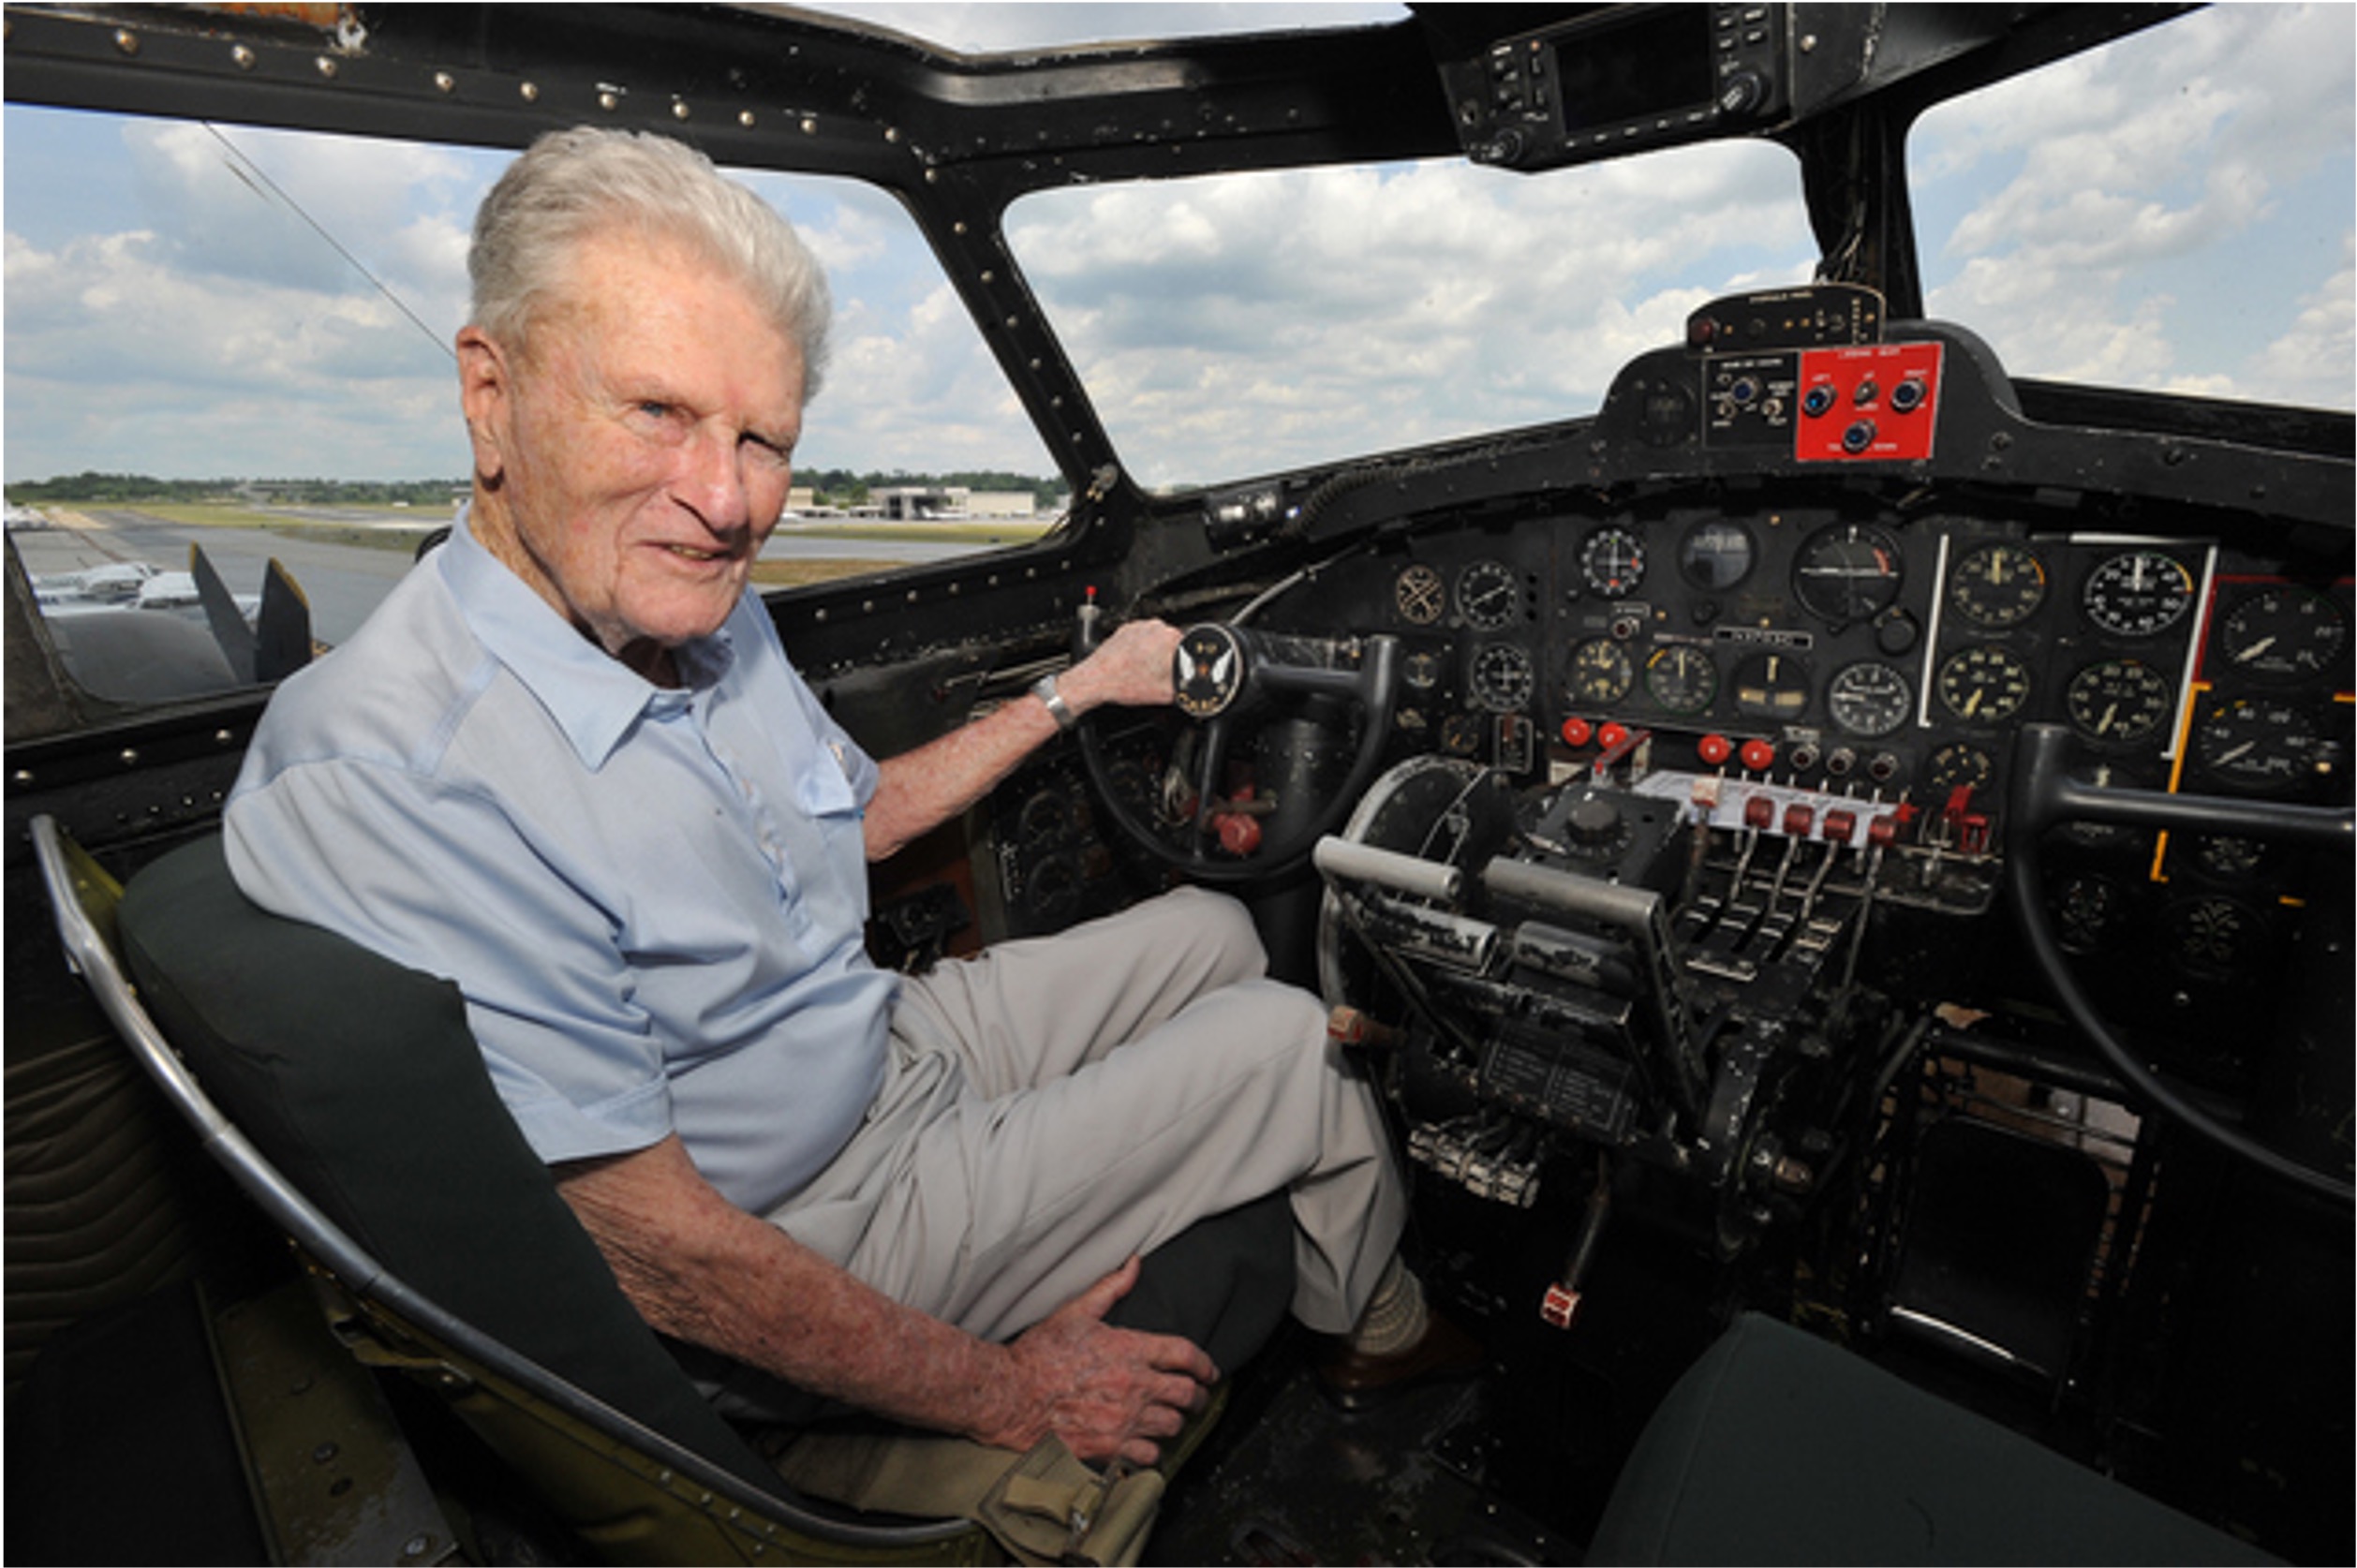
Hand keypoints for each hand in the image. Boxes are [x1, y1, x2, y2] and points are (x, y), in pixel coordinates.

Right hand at [985, 1256, 1218, 1466]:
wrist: (1010, 1395)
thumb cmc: (1039, 1354)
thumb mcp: (1075, 1312)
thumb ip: (1110, 1288)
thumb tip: (1133, 1264)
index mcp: (1130, 1349)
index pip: (1185, 1354)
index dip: (1204, 1363)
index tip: (1208, 1371)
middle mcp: (1134, 1386)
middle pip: (1187, 1393)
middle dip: (1197, 1396)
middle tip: (1195, 1397)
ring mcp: (1124, 1419)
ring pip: (1172, 1426)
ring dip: (1175, 1422)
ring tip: (1170, 1420)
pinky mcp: (1110, 1447)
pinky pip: (1148, 1455)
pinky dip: (1151, 1451)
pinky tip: (1145, 1444)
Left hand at [1061, 619, 1182, 713]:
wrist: (1096, 680)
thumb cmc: (1124, 683)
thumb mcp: (1165, 694)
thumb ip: (1185, 688)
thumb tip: (1191, 689)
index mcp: (1170, 638)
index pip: (1190, 647)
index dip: (1187, 662)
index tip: (1182, 670)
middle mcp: (1156, 627)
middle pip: (1173, 642)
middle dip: (1171, 657)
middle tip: (1163, 674)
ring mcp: (1139, 627)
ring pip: (1157, 639)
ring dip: (1156, 652)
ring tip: (1147, 670)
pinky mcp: (1126, 630)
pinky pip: (1141, 638)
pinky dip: (1141, 649)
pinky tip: (1136, 664)